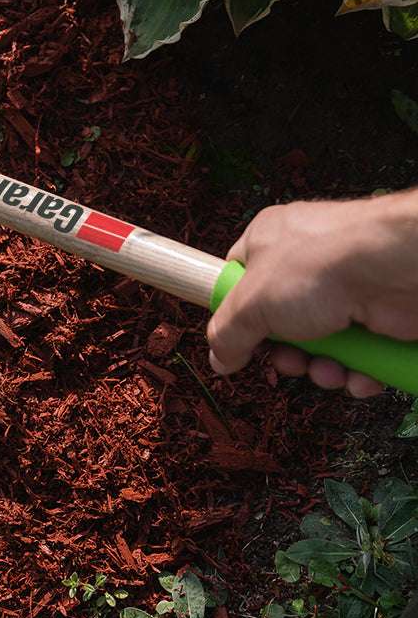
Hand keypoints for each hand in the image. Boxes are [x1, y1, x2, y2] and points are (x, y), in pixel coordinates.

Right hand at [206, 191, 417, 397]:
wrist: (397, 267)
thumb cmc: (321, 265)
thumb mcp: (252, 303)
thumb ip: (227, 333)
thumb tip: (220, 358)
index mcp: (268, 242)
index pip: (239, 279)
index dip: (237, 313)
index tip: (239, 338)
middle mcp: (307, 263)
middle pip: (281, 322)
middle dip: (287, 354)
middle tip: (291, 361)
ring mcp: (345, 289)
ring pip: (321, 344)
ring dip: (323, 368)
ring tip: (329, 370)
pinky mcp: (378, 315)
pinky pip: (359, 354)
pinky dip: (358, 372)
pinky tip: (358, 375)